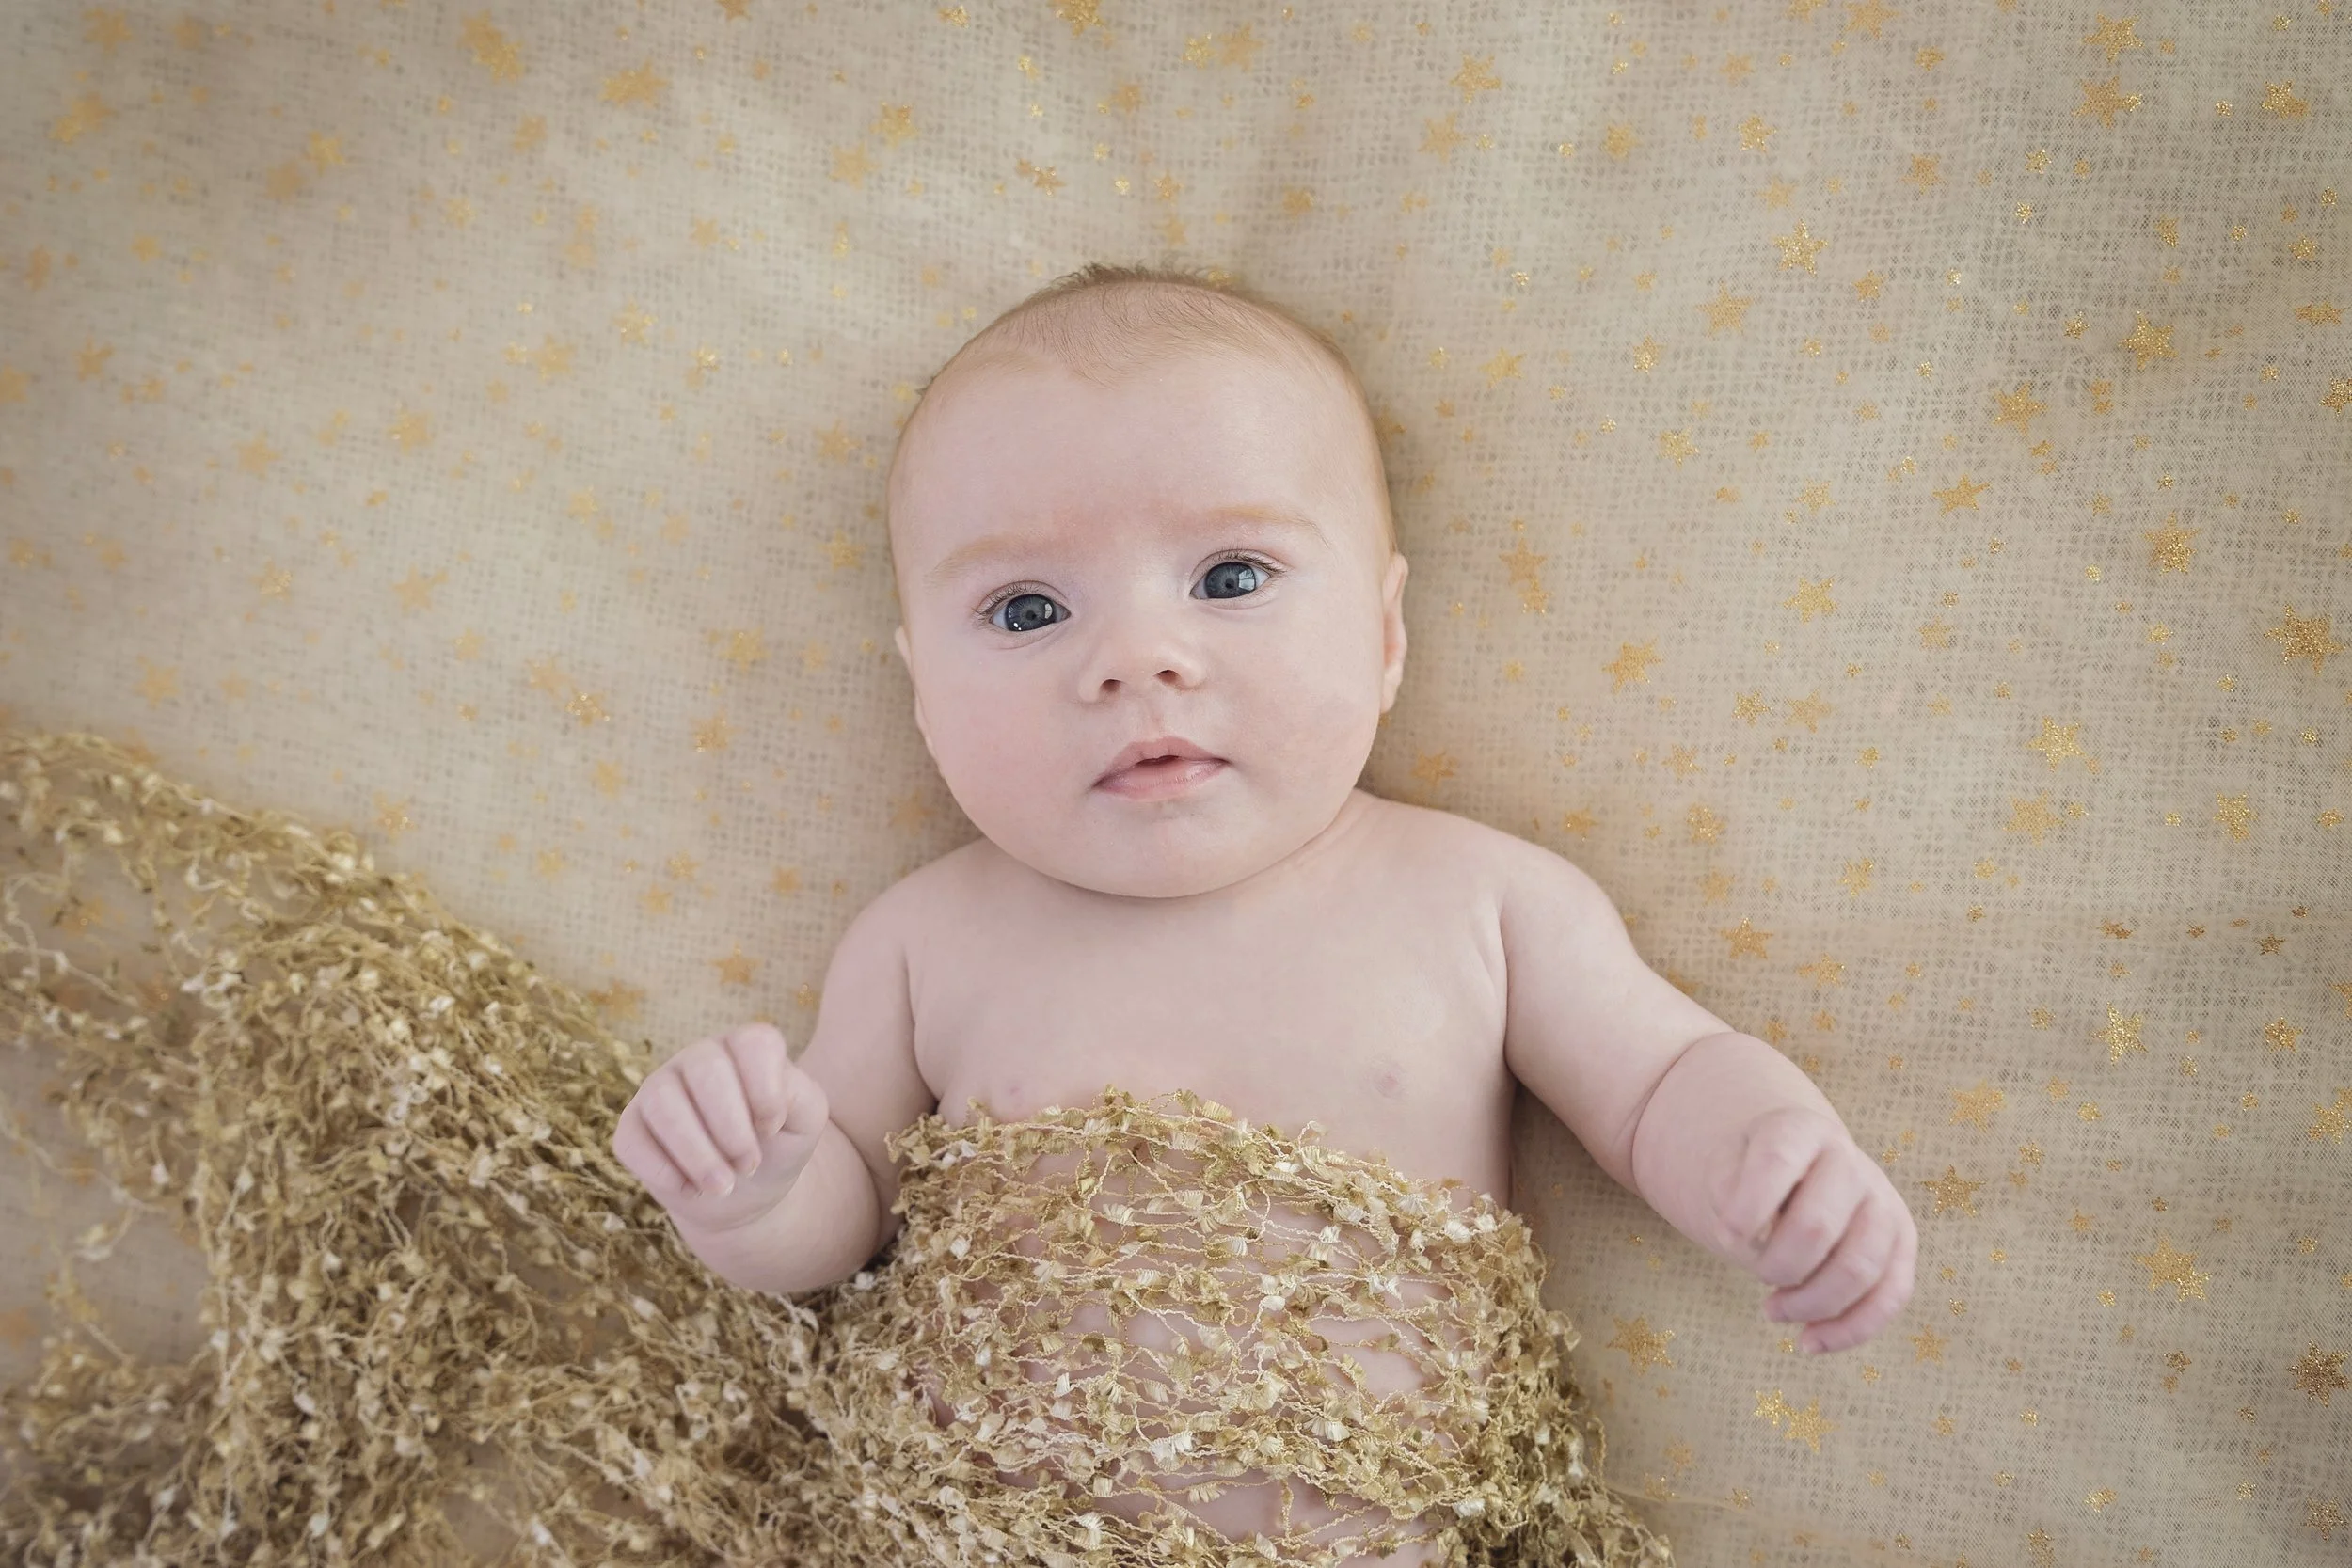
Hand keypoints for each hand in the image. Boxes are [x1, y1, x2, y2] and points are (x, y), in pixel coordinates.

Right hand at [612, 1022, 830, 1233]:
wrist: (746, 1191)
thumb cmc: (779, 1145)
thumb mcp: (806, 1120)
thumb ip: (799, 1096)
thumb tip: (765, 1098)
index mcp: (746, 1048)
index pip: (754, 1042)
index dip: (766, 1090)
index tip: (773, 1129)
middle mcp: (699, 1058)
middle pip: (706, 1068)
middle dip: (731, 1127)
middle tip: (749, 1166)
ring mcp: (660, 1088)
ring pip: (663, 1101)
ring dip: (696, 1152)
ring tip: (722, 1185)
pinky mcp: (632, 1126)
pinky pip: (632, 1140)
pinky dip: (663, 1171)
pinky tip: (690, 1188)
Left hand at [1708, 1105, 1917, 1354]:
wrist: (1794, 1168)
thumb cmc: (1748, 1175)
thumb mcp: (1724, 1169)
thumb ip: (1727, 1192)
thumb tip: (1753, 1236)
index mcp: (1800, 1131)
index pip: (1778, 1160)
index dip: (1748, 1205)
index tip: (1724, 1236)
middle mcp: (1850, 1162)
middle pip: (1817, 1227)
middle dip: (1776, 1265)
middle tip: (1755, 1272)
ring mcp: (1883, 1202)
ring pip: (1859, 1269)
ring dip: (1809, 1304)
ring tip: (1772, 1311)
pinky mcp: (1903, 1243)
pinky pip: (1891, 1296)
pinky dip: (1849, 1330)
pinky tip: (1809, 1344)